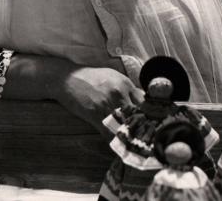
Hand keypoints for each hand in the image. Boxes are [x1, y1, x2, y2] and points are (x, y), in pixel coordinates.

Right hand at [3, 55, 143, 137]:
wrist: (68, 78)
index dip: (150, 113)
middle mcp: (119, 94)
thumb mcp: (113, 76)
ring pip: (125, 125)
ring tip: (136, 143)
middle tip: (147, 136)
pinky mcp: (95, 116)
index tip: (153, 122)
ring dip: (131, 135)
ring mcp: (107, 106)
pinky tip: (120, 146)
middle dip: (143, 125)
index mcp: (125, 83)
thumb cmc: (92, 77)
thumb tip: (143, 100)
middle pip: (138, 114)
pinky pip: (109, 133)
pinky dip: (115, 141)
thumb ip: (128, 88)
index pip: (144, 101)